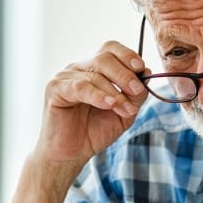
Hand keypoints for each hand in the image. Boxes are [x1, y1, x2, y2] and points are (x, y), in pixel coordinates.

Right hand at [35, 42, 148, 165]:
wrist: (72, 153)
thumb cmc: (95, 131)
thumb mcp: (124, 112)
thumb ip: (136, 93)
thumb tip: (147, 71)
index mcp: (95, 69)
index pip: (111, 49)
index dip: (127, 55)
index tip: (142, 68)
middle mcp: (79, 68)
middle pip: (104, 58)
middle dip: (125, 74)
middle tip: (136, 90)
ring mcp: (65, 77)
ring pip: (95, 75)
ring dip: (115, 93)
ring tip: (126, 110)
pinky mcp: (55, 89)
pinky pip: (80, 87)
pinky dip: (98, 95)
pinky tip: (109, 105)